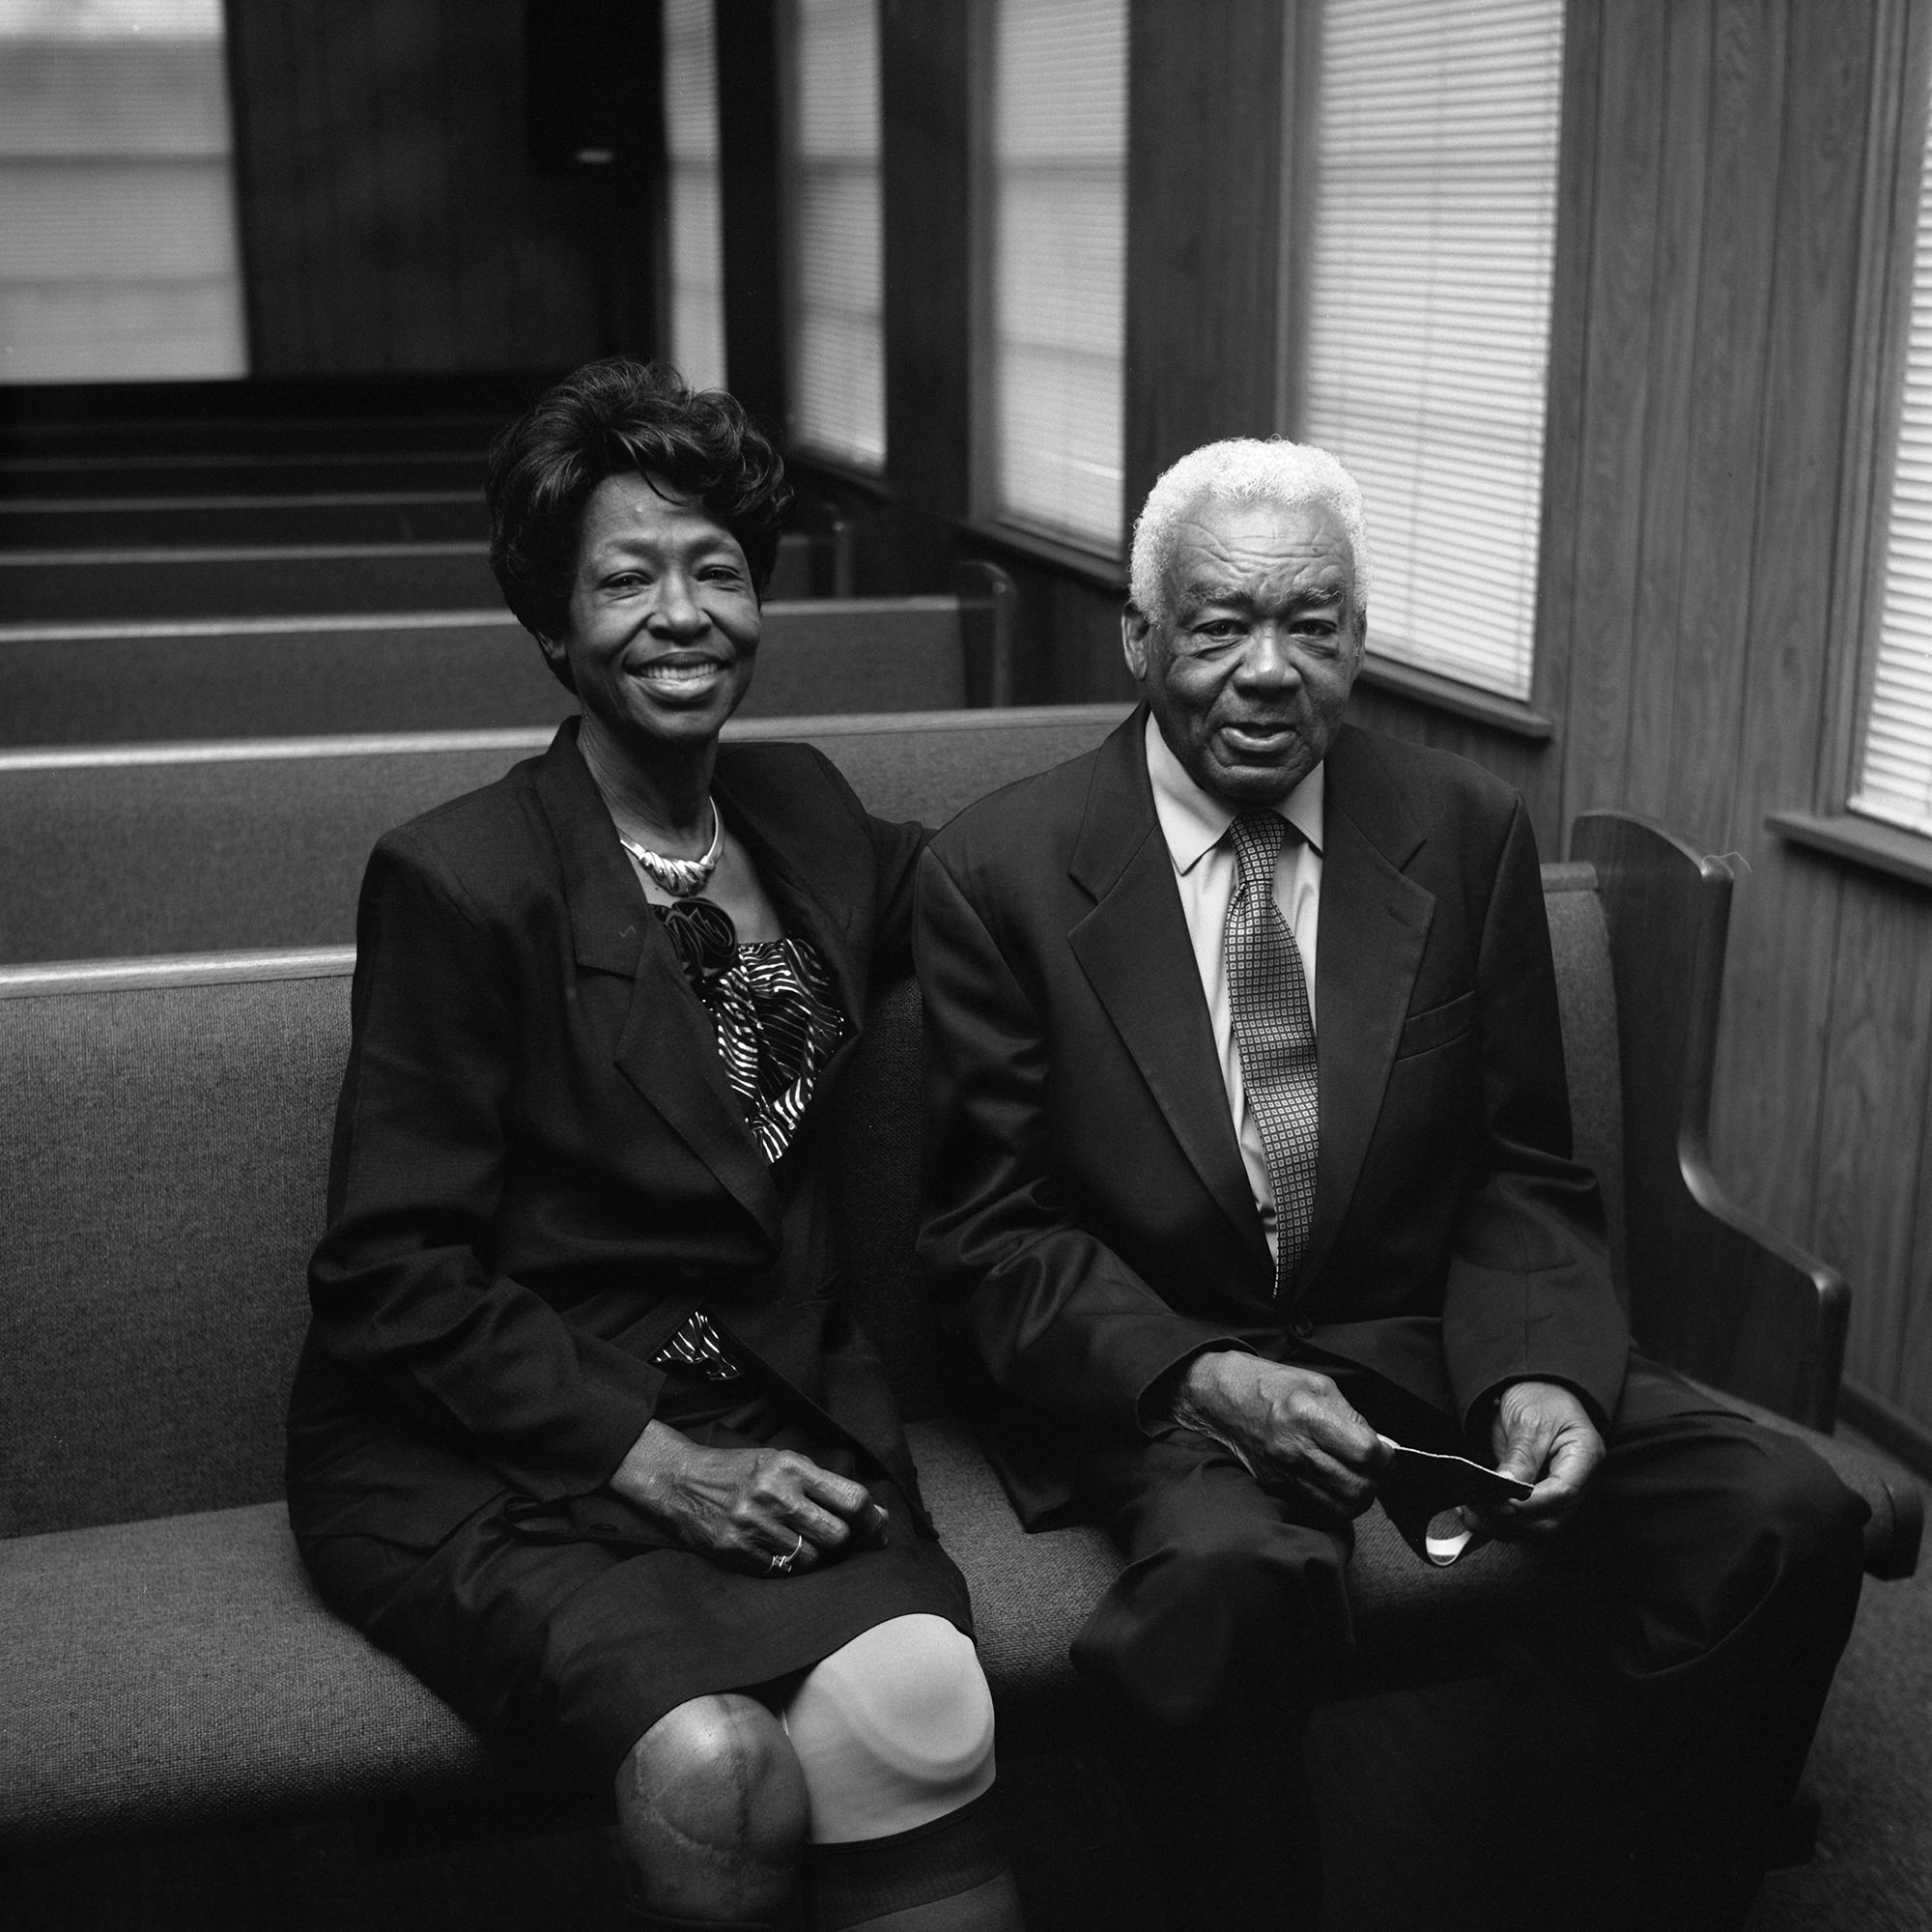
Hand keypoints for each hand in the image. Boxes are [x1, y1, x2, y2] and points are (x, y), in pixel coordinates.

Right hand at [609, 1421, 888, 1574]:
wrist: (680, 1481)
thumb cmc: (740, 1471)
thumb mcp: (781, 1462)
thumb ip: (825, 1485)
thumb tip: (877, 1514)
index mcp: (792, 1467)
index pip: (852, 1499)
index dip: (873, 1519)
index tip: (878, 1530)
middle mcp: (776, 1495)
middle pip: (838, 1535)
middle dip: (845, 1543)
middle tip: (841, 1542)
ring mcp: (755, 1526)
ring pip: (814, 1560)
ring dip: (818, 1558)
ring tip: (805, 1546)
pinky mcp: (737, 1552)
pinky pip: (783, 1573)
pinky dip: (789, 1568)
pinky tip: (781, 1554)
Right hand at [1169, 1352, 1391, 1521]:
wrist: (1222, 1399)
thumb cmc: (1271, 1386)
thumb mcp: (1318, 1385)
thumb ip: (1351, 1417)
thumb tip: (1379, 1446)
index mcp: (1306, 1415)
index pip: (1364, 1453)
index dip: (1385, 1455)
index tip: (1384, 1450)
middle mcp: (1293, 1449)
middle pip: (1357, 1487)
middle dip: (1376, 1480)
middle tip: (1375, 1467)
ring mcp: (1283, 1473)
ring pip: (1341, 1507)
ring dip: (1359, 1496)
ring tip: (1358, 1477)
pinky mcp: (1276, 1487)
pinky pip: (1319, 1508)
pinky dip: (1336, 1502)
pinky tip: (1336, 1483)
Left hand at [1467, 1379, 1603, 1538]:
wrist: (1534, 1389)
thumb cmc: (1540, 1397)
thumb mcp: (1530, 1419)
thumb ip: (1521, 1456)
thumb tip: (1507, 1488)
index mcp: (1584, 1456)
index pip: (1562, 1492)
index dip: (1529, 1503)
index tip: (1499, 1503)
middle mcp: (1577, 1481)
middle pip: (1552, 1518)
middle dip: (1514, 1520)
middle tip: (1480, 1508)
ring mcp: (1559, 1493)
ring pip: (1537, 1526)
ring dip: (1503, 1525)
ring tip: (1471, 1512)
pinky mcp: (1539, 1498)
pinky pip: (1524, 1519)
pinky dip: (1500, 1521)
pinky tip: (1476, 1513)